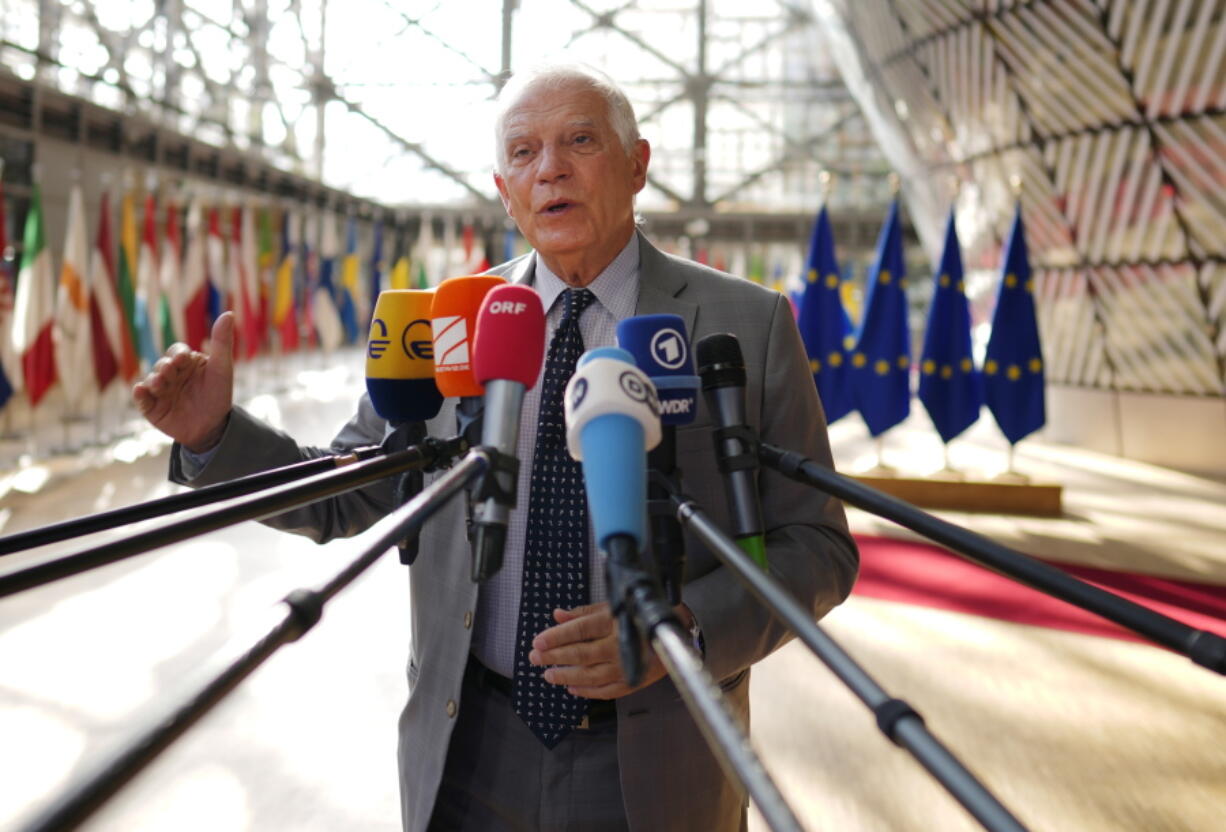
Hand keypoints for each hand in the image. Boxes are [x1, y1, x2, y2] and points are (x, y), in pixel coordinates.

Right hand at [133, 312, 234, 452]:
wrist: (213, 427)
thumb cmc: (218, 395)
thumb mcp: (222, 369)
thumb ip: (222, 343)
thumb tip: (229, 313)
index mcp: (185, 362)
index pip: (177, 351)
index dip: (178, 354)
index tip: (183, 358)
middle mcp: (170, 374)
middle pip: (162, 364)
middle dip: (165, 367)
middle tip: (170, 371)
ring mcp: (159, 390)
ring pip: (150, 380)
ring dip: (153, 380)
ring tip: (160, 383)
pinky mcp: (151, 407)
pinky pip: (141, 399)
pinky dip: (139, 394)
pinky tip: (141, 391)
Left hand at [529, 601, 693, 699]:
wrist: (675, 633)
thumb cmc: (639, 615)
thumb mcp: (613, 607)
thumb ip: (584, 612)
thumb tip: (558, 615)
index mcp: (614, 621)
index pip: (579, 630)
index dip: (556, 636)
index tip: (537, 641)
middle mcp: (619, 645)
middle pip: (581, 654)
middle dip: (555, 657)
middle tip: (535, 658)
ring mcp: (626, 666)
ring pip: (590, 676)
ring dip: (566, 676)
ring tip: (548, 675)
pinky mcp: (633, 682)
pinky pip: (605, 691)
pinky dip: (586, 692)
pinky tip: (571, 688)